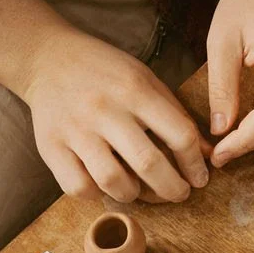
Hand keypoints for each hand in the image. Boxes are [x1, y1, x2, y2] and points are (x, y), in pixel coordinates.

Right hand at [20, 29, 210, 202]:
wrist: (47, 58)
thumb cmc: (106, 73)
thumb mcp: (146, 81)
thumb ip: (176, 116)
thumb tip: (207, 154)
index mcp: (134, 90)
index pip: (179, 135)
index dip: (195, 165)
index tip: (199, 178)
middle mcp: (104, 110)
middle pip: (148, 164)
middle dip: (172, 189)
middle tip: (179, 193)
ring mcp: (75, 130)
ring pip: (113, 182)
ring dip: (135, 195)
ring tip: (140, 189)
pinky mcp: (50, 147)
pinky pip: (79, 187)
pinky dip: (97, 195)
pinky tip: (106, 185)